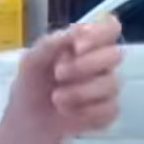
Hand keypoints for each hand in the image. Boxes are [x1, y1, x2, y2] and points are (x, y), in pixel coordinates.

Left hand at [11, 16, 121, 143]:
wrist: (28, 116)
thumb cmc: (33, 81)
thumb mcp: (32, 60)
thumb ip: (51, 43)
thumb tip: (75, 32)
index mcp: (87, 42)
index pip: (110, 27)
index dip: (100, 34)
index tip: (77, 46)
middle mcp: (102, 62)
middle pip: (115, 55)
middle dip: (85, 65)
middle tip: (58, 73)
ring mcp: (107, 86)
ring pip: (112, 84)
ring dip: (80, 92)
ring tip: (56, 98)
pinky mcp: (108, 110)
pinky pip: (109, 109)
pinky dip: (86, 112)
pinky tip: (68, 112)